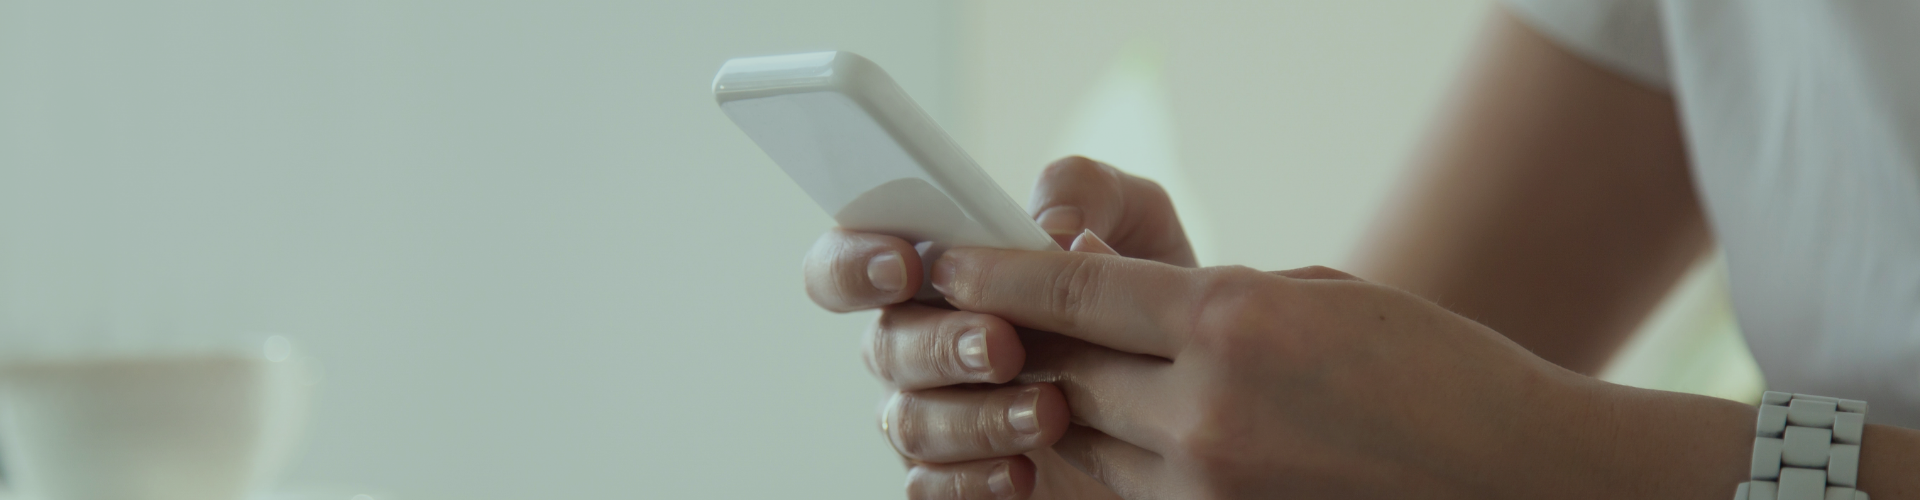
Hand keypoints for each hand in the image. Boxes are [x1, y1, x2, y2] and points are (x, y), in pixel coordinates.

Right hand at [803, 157, 1193, 498]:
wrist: (1196, 398)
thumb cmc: (1147, 301)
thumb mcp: (1138, 226)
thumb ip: (1088, 193)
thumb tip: (1047, 224)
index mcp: (937, 275)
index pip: (849, 262)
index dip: (854, 262)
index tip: (905, 266)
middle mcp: (921, 344)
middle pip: (882, 345)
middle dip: (939, 344)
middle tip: (1005, 345)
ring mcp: (935, 414)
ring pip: (909, 421)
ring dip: (974, 416)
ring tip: (1048, 413)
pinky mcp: (958, 479)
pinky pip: (929, 487)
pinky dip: (973, 479)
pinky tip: (1025, 471)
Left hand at [926, 248, 1614, 498]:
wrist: (1513, 476)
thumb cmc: (1431, 370)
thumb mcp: (1312, 294)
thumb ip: (1200, 293)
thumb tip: (1106, 281)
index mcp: (1231, 323)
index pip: (1071, 294)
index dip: (996, 274)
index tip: (951, 260)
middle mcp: (1205, 411)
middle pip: (1058, 371)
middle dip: (1017, 341)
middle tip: (985, 320)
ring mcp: (1208, 488)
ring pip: (1079, 441)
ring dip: (1055, 406)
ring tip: (1045, 377)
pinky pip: (1124, 493)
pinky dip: (1105, 460)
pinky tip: (1110, 435)